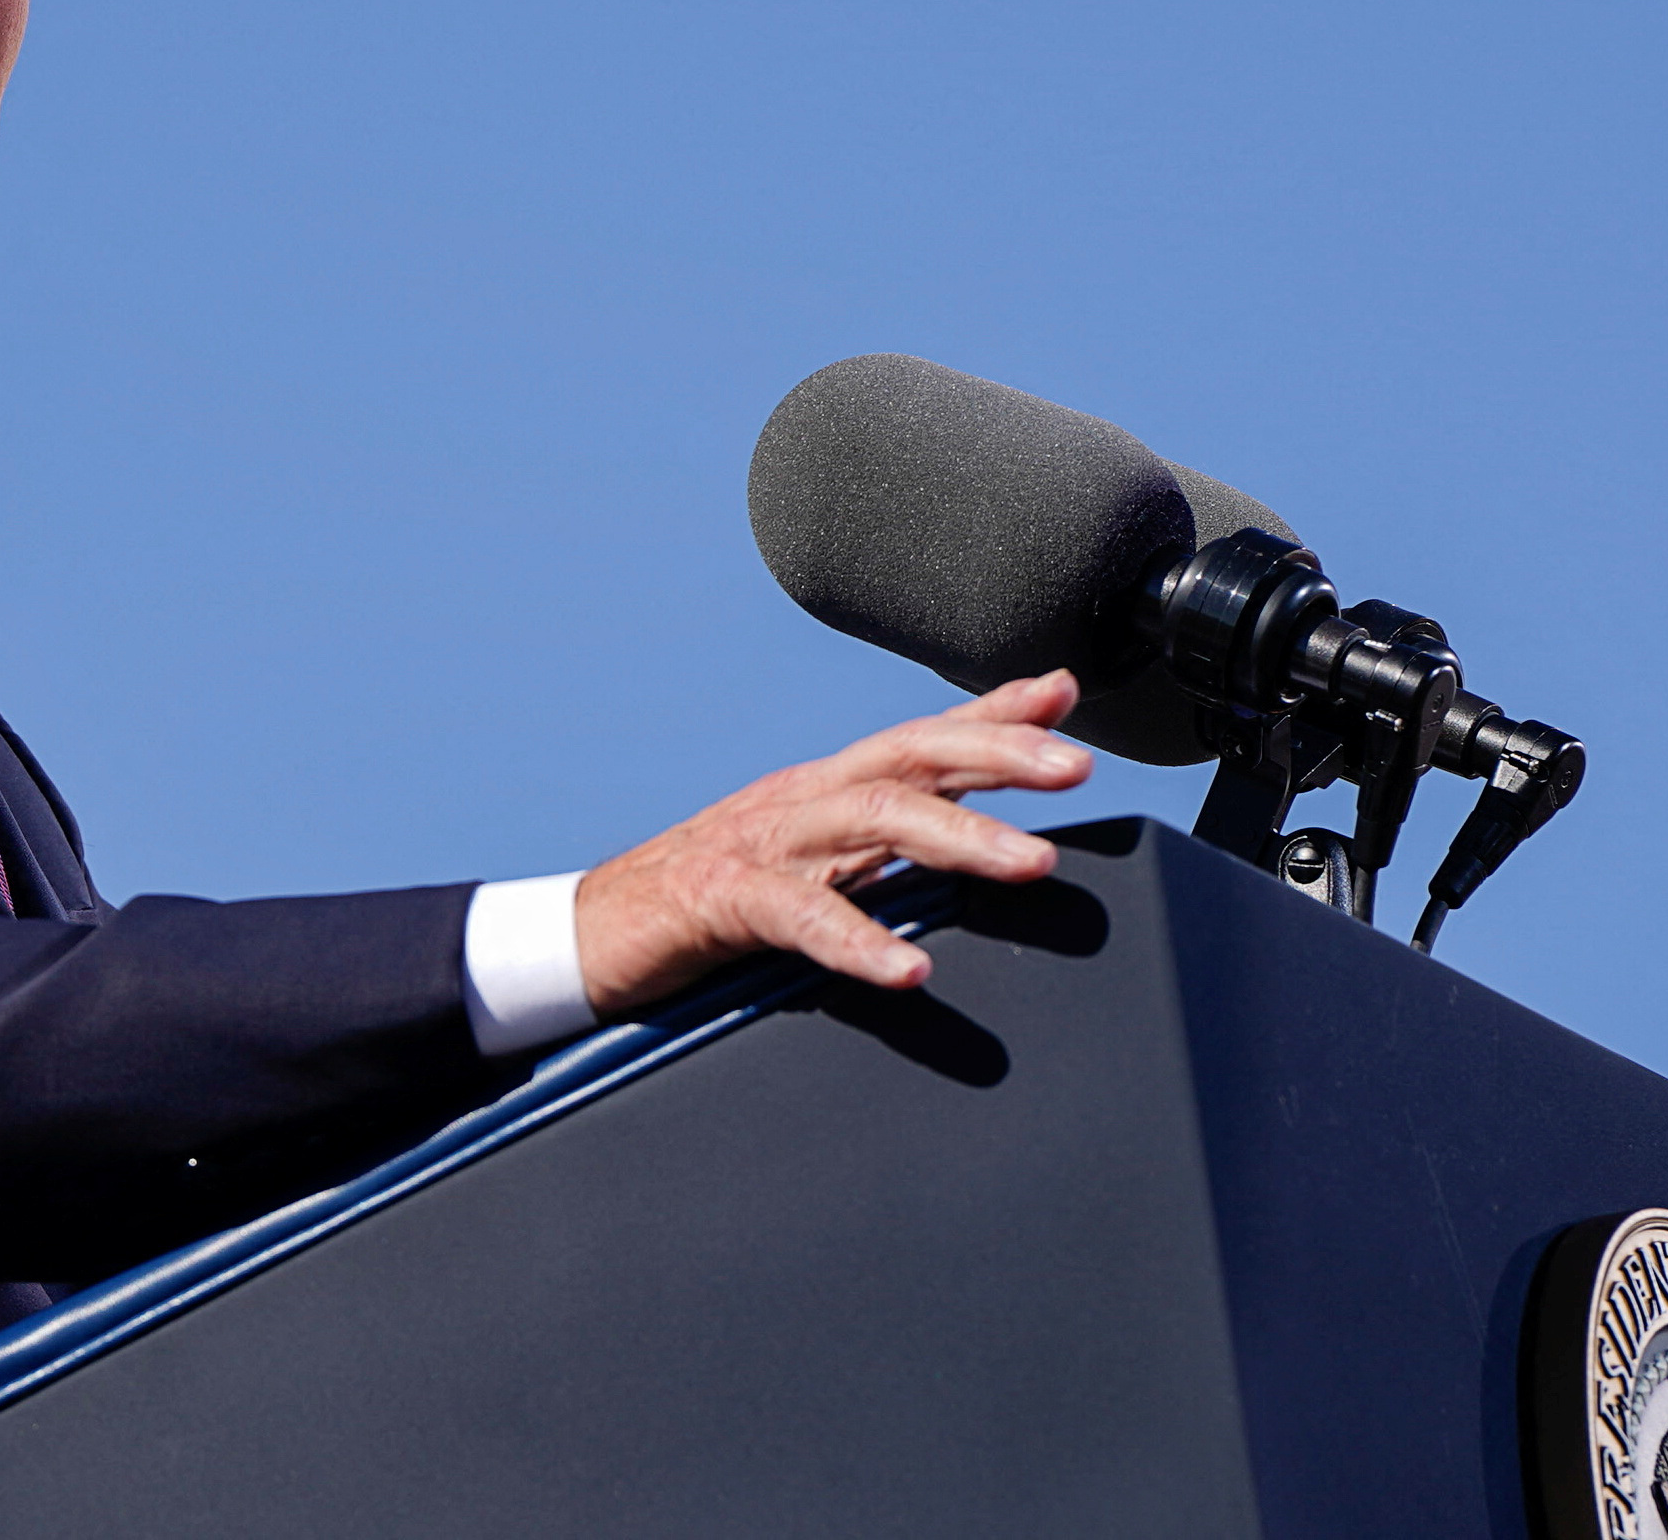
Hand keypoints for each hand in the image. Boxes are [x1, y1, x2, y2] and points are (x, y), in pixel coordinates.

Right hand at [572, 671, 1088, 1015]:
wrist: (591, 932)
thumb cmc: (709, 901)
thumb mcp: (812, 865)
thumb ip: (886, 848)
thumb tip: (974, 840)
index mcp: (824, 790)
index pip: (919, 737)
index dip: (995, 714)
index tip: (1068, 698)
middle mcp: (801, 799)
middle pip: (908, 755)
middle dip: (998, 755)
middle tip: (1077, 767)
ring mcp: (762, 843)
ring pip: (872, 819)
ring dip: (961, 836)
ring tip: (1032, 864)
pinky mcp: (723, 900)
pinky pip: (801, 916)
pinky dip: (860, 939)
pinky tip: (909, 969)